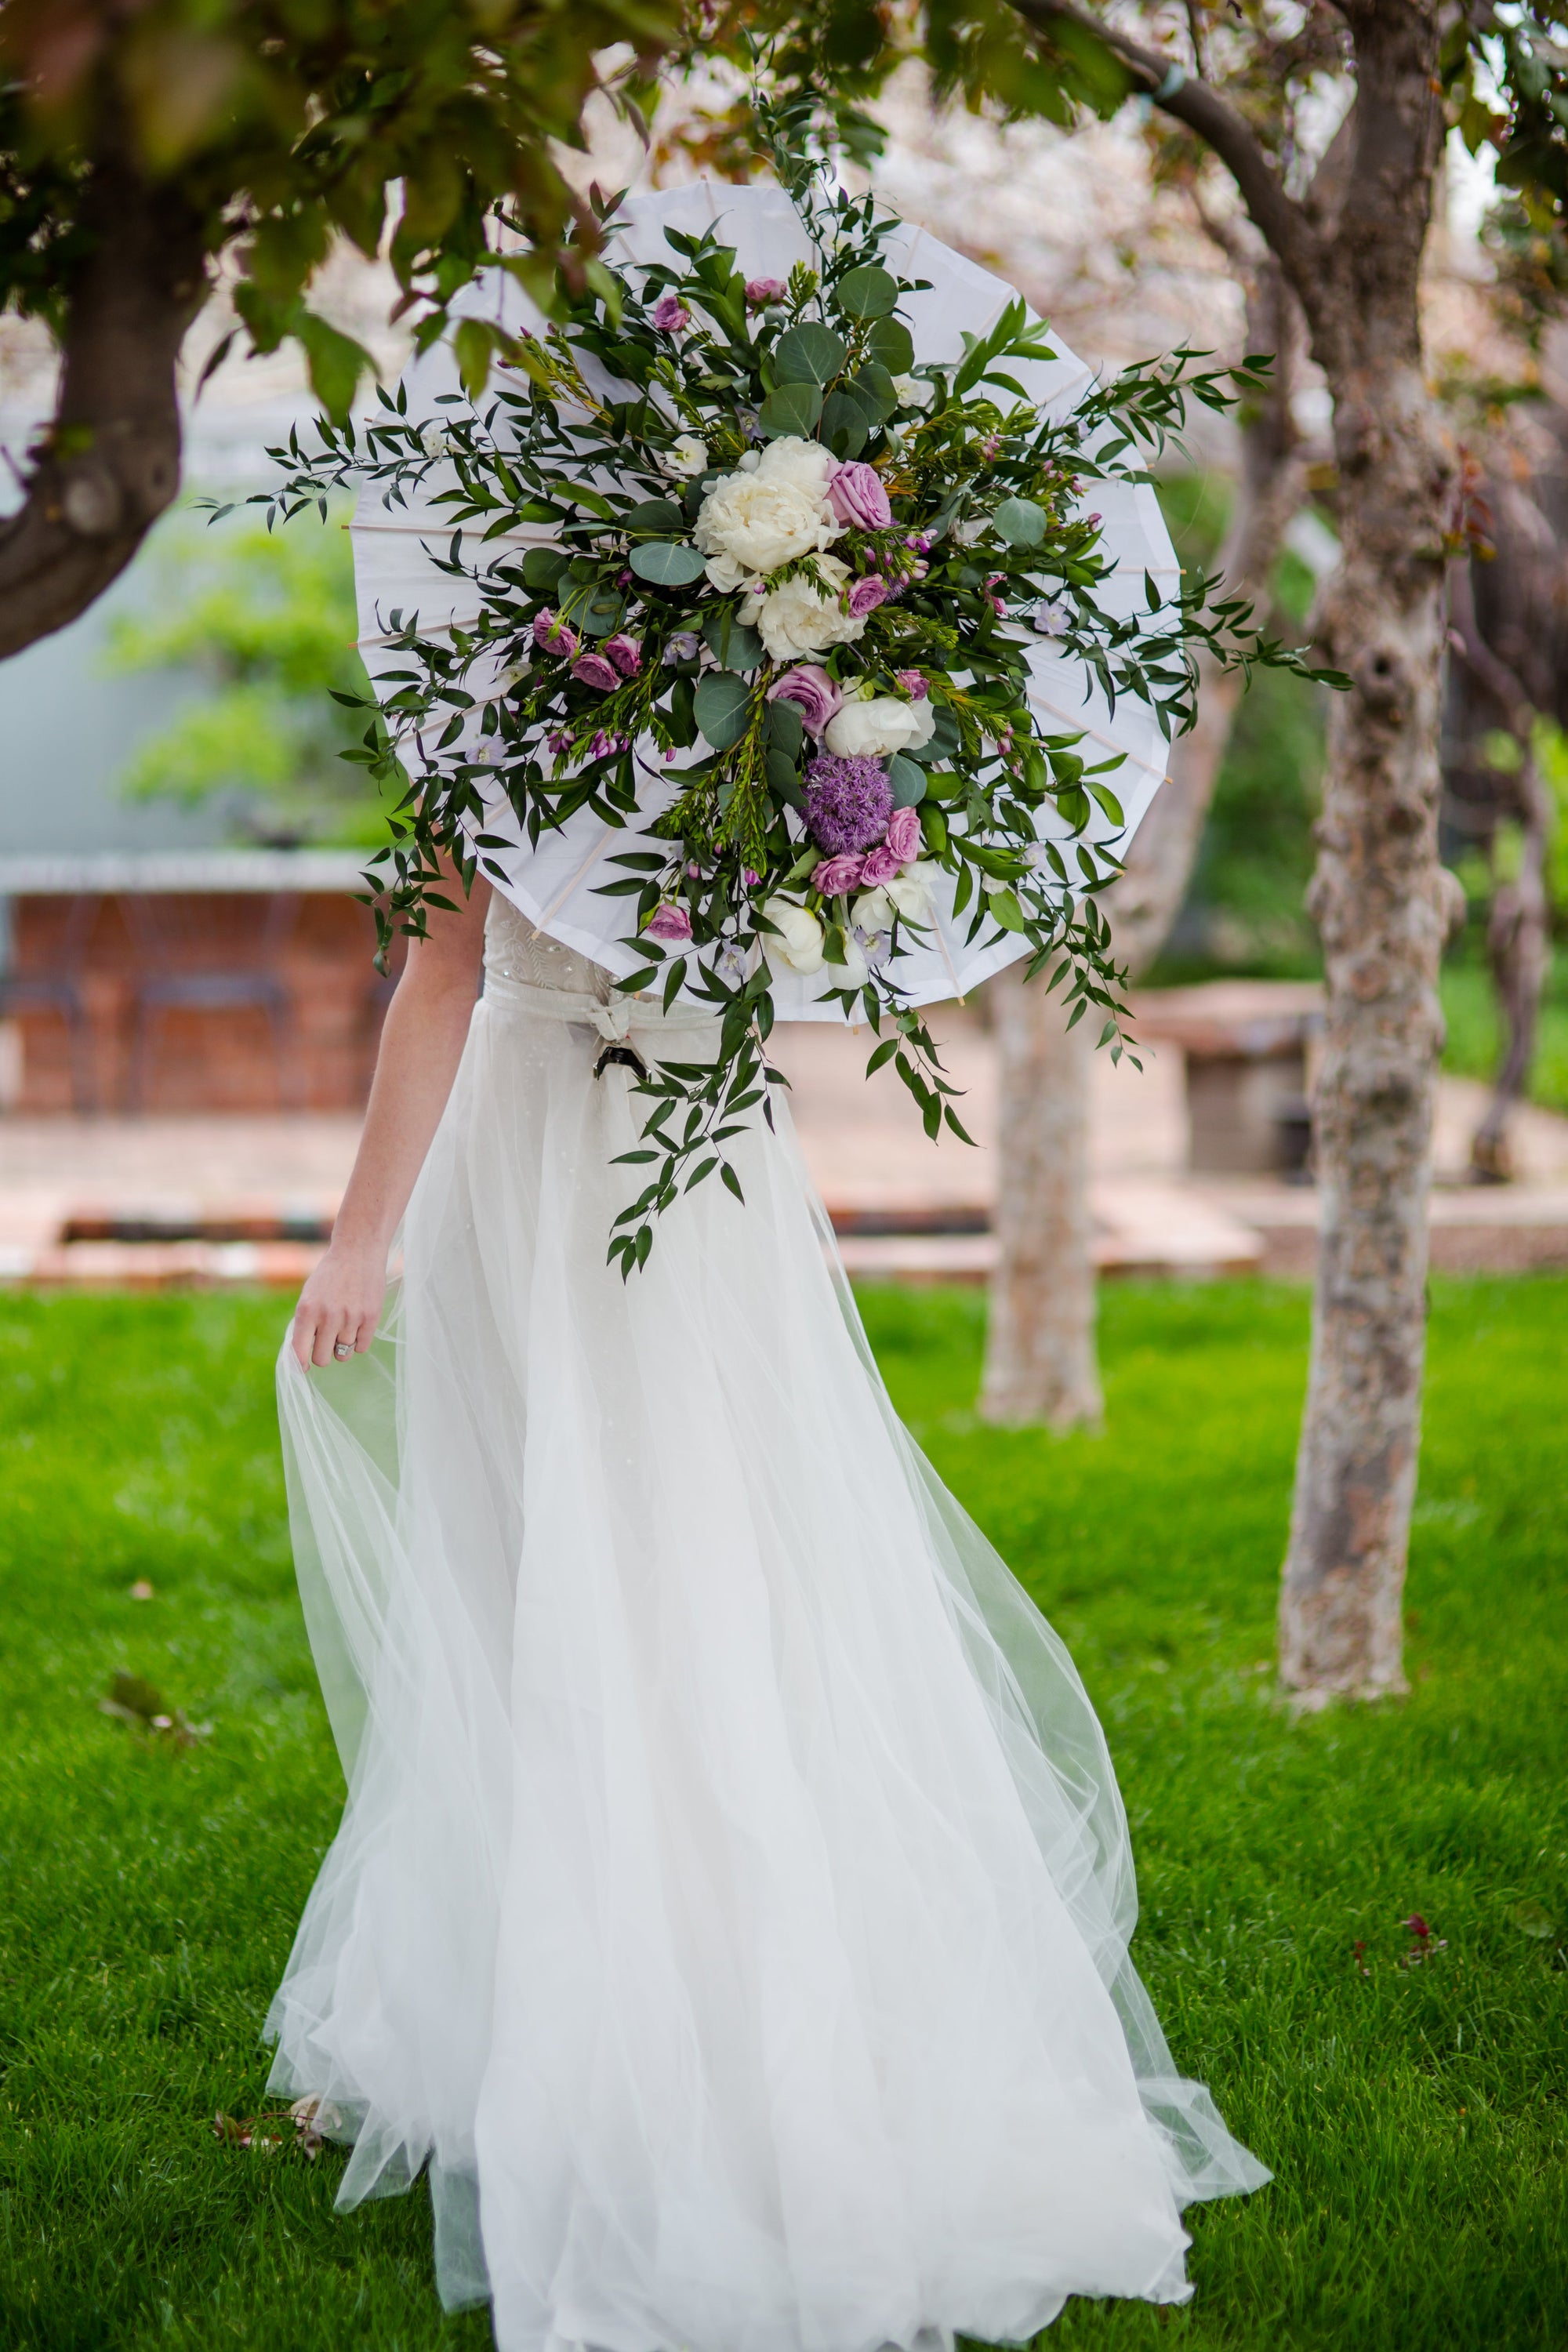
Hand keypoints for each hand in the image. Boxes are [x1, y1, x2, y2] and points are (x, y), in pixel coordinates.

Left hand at [291, 1240, 387, 1369]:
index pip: (300, 1353)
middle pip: (322, 1359)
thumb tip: (303, 1356)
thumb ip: (305, 1325)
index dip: (301, 1365)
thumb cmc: (329, 1277)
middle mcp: (328, 1317)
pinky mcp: (371, 1318)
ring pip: (343, 1354)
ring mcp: (351, 1318)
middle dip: (323, 1354)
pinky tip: (357, 1323)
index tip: (303, 1368)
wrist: (357, 1252)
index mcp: (307, 1311)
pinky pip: (362, 1347)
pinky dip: (358, 1341)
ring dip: (342, 1346)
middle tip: (327, 1342)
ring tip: (344, 1326)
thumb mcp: (309, 1296)